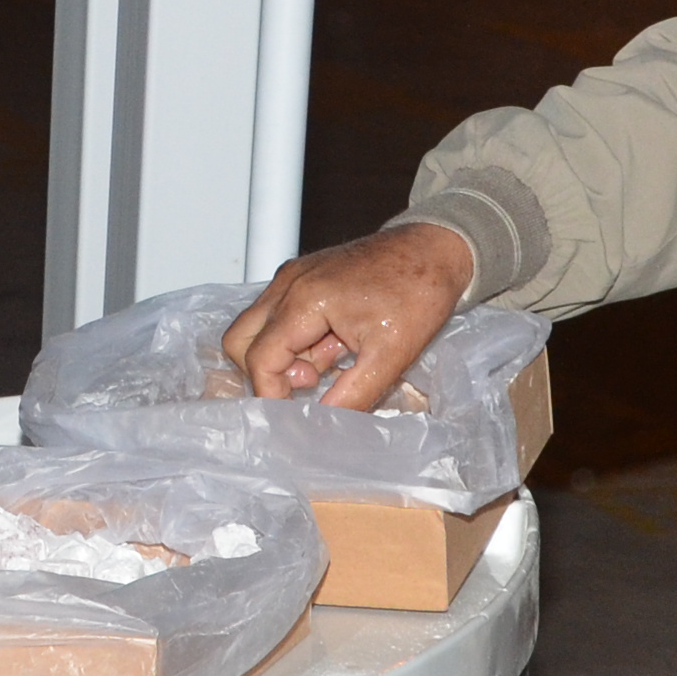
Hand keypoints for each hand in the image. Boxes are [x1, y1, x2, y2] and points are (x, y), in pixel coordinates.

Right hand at [224, 219, 476, 406]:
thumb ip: (352, 395)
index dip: (271, 395)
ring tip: (331, 362)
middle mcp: (288, 283)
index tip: (296, 416)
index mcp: (304, 299)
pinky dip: (294, 339)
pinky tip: (334, 344)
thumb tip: (321, 428)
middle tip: (311, 383)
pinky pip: (278, 315)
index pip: (260, 358)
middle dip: (266, 372)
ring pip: (257, 328)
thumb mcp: (390, 355)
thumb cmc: (418, 292)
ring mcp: (293, 276)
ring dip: (283, 356)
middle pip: (240, 341)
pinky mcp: (304, 276)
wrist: (436, 248)